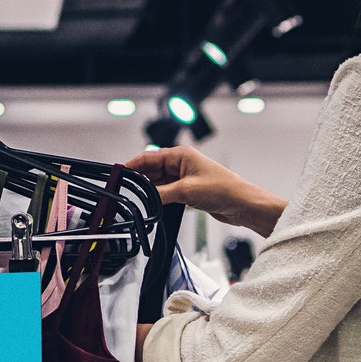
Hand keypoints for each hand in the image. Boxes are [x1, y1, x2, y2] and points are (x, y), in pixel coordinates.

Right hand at [121, 144, 287, 237]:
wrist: (243, 205)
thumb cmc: (224, 190)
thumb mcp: (187, 191)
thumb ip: (161, 193)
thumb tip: (144, 196)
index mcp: (181, 155)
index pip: (148, 157)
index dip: (131, 166)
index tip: (117, 175)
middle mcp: (181, 164)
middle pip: (151, 171)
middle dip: (138, 181)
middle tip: (124, 193)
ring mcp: (184, 178)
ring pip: (158, 183)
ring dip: (149, 192)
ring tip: (137, 202)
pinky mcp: (188, 191)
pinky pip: (166, 193)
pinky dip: (159, 199)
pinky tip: (152, 206)